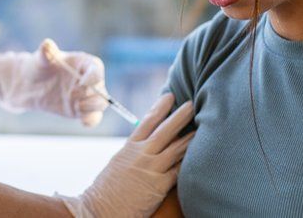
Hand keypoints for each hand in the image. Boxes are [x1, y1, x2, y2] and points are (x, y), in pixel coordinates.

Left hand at [0, 39, 109, 126]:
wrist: (31, 85)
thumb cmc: (39, 67)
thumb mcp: (41, 58)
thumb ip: (46, 52)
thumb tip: (47, 44)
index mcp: (84, 63)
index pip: (97, 68)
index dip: (93, 76)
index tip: (81, 83)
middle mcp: (89, 80)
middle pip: (101, 88)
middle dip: (92, 94)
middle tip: (74, 95)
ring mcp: (86, 96)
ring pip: (101, 104)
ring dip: (92, 107)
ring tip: (76, 106)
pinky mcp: (81, 110)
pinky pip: (93, 117)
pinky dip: (91, 121)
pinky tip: (83, 122)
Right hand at [57, 93, 194, 217]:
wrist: (99, 208)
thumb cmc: (106, 190)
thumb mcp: (117, 164)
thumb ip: (132, 154)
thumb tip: (144, 147)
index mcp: (129, 147)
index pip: (147, 121)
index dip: (160, 107)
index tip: (170, 96)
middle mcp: (141, 154)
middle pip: (164, 130)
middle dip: (179, 116)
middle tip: (191, 104)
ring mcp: (151, 168)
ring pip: (176, 148)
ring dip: (190, 137)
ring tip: (202, 128)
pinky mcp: (158, 185)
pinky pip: (179, 170)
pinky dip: (189, 162)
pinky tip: (200, 157)